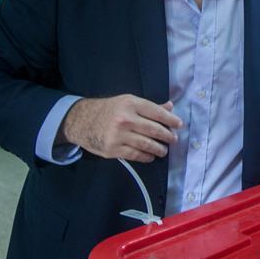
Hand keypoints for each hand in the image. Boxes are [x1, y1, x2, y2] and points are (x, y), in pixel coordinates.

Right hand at [58, 95, 181, 162]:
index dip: (170, 119)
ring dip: (159, 149)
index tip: (179, 125)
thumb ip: (148, 106)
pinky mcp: (112, 149)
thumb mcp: (127, 102)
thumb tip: (169, 107)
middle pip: (154, 130)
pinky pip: (135, 154)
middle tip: (173, 139)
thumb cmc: (108, 110)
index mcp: (130, 104)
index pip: (156, 112)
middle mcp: (125, 119)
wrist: (80, 121)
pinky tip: (151, 156)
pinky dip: (146, 156)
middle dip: (167, 136)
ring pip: (146, 144)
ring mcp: (118, 135)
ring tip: (164, 150)